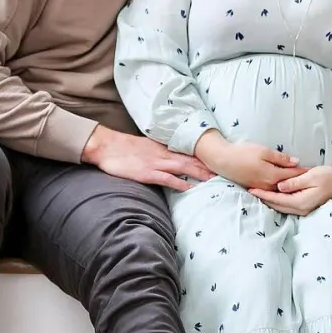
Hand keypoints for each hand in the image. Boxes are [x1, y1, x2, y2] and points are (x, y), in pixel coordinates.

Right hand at [82, 126, 213, 191]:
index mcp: (163, 148)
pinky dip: (178, 182)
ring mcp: (155, 163)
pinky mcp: (147, 173)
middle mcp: (163, 154)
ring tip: (215, 180)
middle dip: (208, 166)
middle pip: (191, 159)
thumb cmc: (123, 148)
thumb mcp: (145, 146)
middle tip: (226, 171)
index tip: (220, 160)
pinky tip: (188, 187)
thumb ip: (160, 151)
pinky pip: (165, 178)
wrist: (106, 146)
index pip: (189, 152)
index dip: (205, 157)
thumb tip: (172, 156)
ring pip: (183, 167)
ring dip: (199, 173)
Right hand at [195, 131, 305, 190]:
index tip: (315, 171)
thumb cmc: (242, 152)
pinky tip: (284, 186)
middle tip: (312, 179)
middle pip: (288, 185)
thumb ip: (280, 158)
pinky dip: (280, 188)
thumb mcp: (263, 151)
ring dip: (291, 187)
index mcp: (272, 175)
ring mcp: (261, 187)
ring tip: (301, 184)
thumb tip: (296, 162)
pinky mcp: (255, 187)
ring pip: (280, 190)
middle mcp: (268, 185)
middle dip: (300, 182)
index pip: (293, 175)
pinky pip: (272, 190)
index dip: (304, 172)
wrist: (222, 160)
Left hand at [249, 152, 331, 215]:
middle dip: (262, 199)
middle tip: (249, 190)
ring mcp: (302, 210)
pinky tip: (269, 196)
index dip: (263, 194)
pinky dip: (276, 201)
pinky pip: (286, 206)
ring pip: (280, 207)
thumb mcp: (311, 176)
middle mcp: (301, 209)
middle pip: (276, 205)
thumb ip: (294, 182)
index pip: (277, 199)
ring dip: (268, 201)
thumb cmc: (328, 176)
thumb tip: (279, 187)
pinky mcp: (303, 207)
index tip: (251, 189)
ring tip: (256, 193)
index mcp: (301, 201)